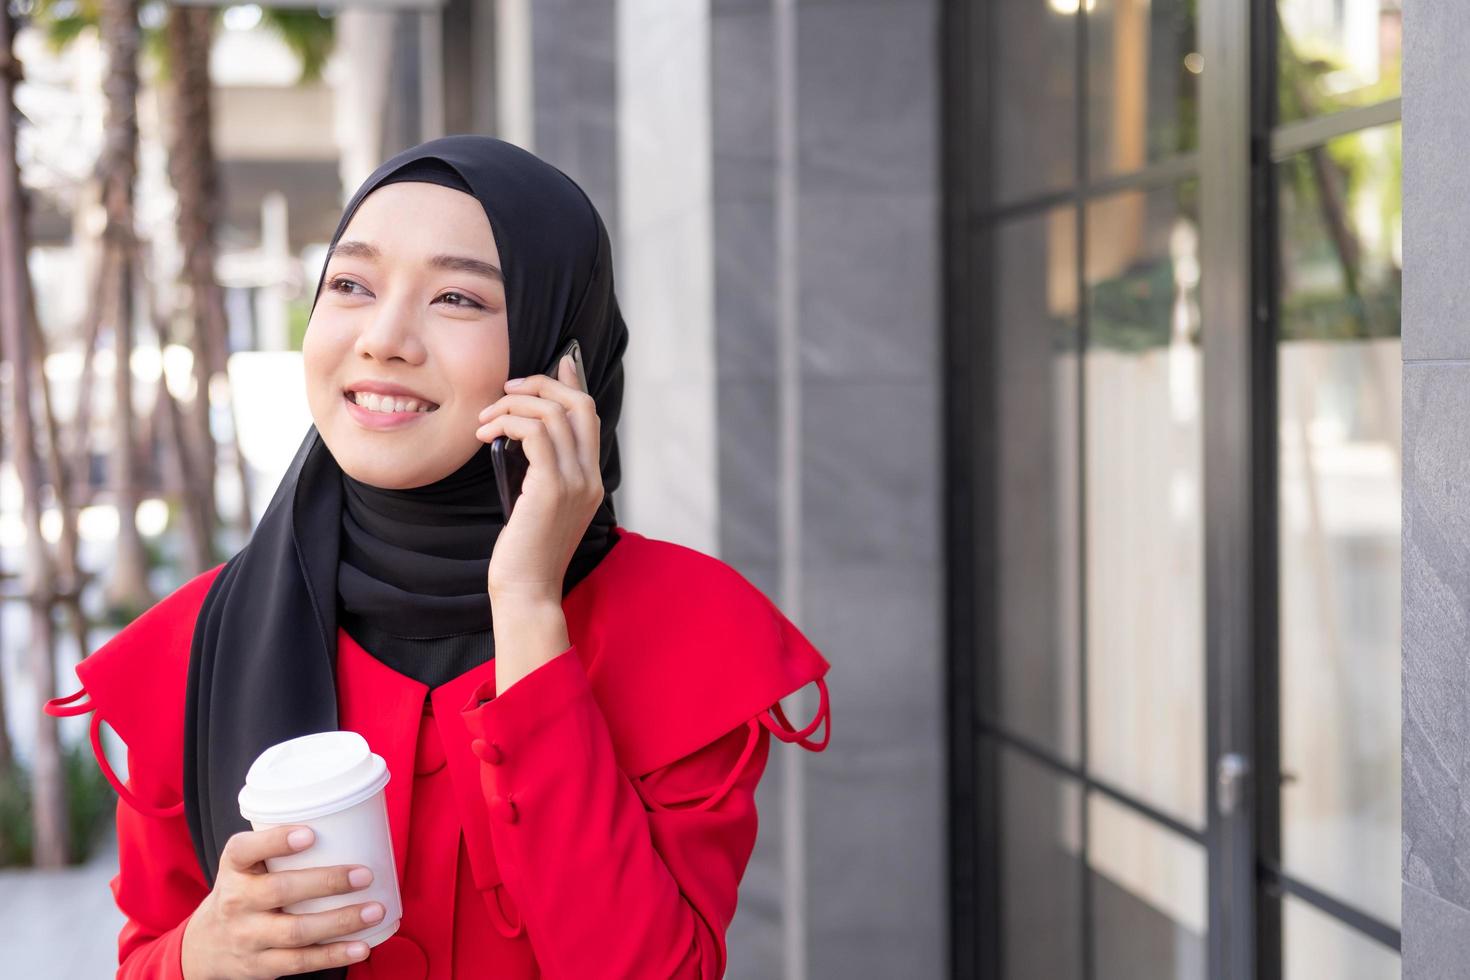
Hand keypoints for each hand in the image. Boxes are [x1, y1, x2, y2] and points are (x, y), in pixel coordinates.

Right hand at [180, 826, 380, 979]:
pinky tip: (361, 947)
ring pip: (295, 931)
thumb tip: (350, 827)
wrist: (205, 945)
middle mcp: (236, 901)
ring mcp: (248, 937)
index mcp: (234, 868)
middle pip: (280, 890)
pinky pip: (300, 961)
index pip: (245, 850)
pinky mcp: (261, 965)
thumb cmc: (243, 891)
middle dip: (326, 882)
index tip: (310, 834)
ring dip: (340, 921)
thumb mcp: (246, 865)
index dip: (276, 840)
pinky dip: (333, 955)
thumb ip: (280, 848)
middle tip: (365, 875)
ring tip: (374, 910)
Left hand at [476, 353, 603, 603]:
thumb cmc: (524, 554)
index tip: (556, 362)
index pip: (589, 416)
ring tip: (485, 419)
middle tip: (506, 388)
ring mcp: (575, 482)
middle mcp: (589, 477)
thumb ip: (541, 473)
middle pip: (578, 404)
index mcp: (590, 480)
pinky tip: (487, 433)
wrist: (526, 591)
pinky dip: (508, 422)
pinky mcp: (552, 488)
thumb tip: (522, 438)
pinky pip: (534, 433)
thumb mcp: (538, 506)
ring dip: (513, 405)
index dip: (572, 382)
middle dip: (541, 384)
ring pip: (552, 414)